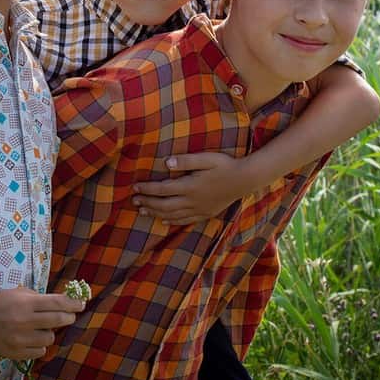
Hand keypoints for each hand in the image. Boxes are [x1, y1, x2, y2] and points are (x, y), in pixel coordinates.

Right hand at [0, 287, 84, 360]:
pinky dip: (40, 346)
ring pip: (49, 339)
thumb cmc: (0, 302)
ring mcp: (19, 339)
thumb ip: (39, 298)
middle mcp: (24, 321)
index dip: (72, 303)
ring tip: (42, 328)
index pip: (57, 302)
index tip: (81, 303)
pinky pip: (39, 352)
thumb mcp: (19, 293)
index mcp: (25, 303)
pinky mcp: (15, 352)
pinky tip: (32, 339)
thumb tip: (63, 303)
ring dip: (50, 332)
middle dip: (68, 317)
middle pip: (57, 320)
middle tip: (70, 316)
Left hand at [131, 152, 253, 224]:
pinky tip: (164, 221)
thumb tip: (166, 162)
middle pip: (164, 205)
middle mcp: (192, 201)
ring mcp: (199, 209)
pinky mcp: (205, 213)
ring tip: (142, 211)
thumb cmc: (225, 165)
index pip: (162, 189)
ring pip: (172, 215)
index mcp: (190, 186)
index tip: (135, 187)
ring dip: (155, 213)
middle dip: (148, 203)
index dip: (147, 189)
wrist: (245, 180)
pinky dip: (172, 221)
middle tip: (134, 201)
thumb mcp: (206, 158)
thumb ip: (186, 161)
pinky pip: (185, 221)